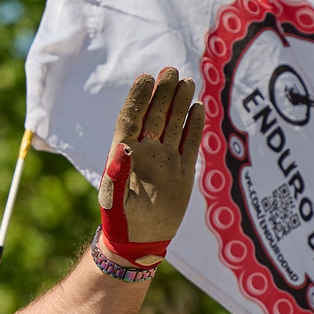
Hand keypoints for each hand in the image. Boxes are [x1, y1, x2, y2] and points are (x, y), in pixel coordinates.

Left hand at [98, 66, 206, 268]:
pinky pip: (189, 143)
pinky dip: (194, 126)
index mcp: (124, 154)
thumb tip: (122, 147)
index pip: (131, 118)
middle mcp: (145, 152)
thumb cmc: (121, 222)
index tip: (146, 78)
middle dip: (161, 93)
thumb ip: (117, 174)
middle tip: (170, 71)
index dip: (138, 98)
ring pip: (173, 124)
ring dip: (178, 103)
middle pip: (154, 115)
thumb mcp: (114, 201)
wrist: (140, 242)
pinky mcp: (182, 170)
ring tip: (187, 81)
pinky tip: (198, 108)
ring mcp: (164, 159)